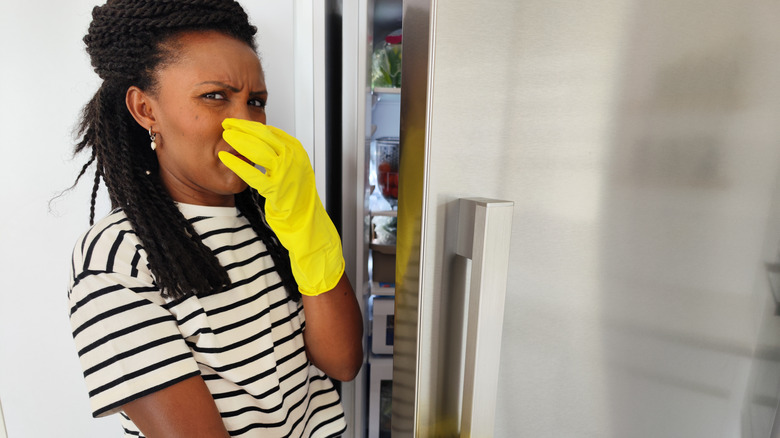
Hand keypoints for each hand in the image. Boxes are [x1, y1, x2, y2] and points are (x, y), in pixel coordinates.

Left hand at [219, 118, 343, 295]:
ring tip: (225, 136)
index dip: (251, 125)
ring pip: (259, 150)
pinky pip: (253, 173)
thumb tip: (260, 142)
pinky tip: (224, 159)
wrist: (307, 222)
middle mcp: (294, 159)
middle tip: (227, 123)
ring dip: (239, 141)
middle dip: (243, 127)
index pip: (271, 131)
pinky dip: (237, 164)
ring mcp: (287, 173)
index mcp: (297, 151)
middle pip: (264, 136)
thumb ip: (279, 154)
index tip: (238, 122)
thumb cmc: (298, 199)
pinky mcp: (277, 189)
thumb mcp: (292, 169)